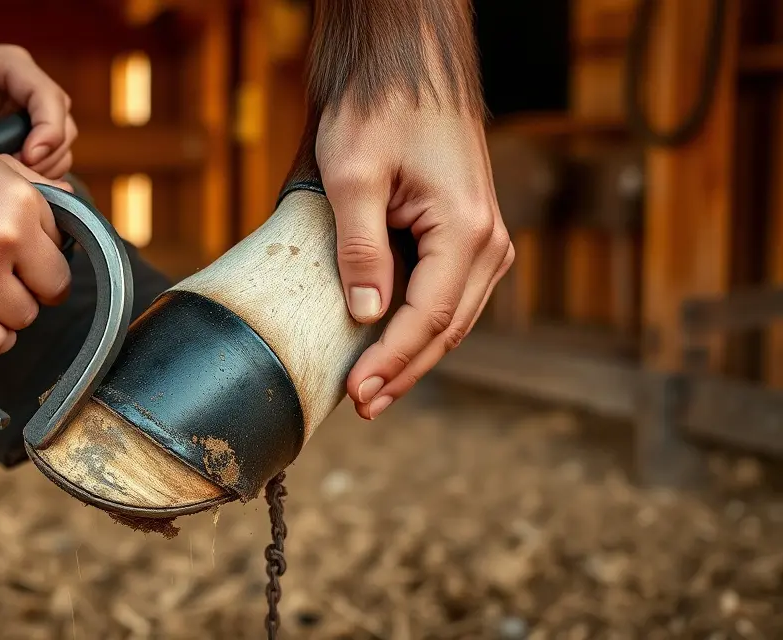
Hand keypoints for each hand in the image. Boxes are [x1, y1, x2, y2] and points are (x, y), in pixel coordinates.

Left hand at [0, 45, 76, 178]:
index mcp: (15, 68)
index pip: (48, 97)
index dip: (48, 129)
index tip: (30, 156)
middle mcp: (33, 91)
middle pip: (64, 125)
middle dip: (46, 154)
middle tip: (15, 172)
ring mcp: (37, 116)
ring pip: (62, 147)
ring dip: (44, 168)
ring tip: (9, 176)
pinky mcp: (34, 139)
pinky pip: (52, 162)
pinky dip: (40, 176)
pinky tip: (14, 181)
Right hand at [0, 143, 74, 356]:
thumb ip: (42, 192)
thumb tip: (77, 214)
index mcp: (22, 206)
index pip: (62, 259)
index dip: (44, 263)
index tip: (26, 262)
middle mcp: (2, 243)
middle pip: (48, 295)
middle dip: (31, 289)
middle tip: (3, 278)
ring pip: (22, 320)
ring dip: (6, 312)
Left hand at [317, 100, 514, 419]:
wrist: (408, 65)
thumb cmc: (381, 107)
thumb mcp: (354, 176)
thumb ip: (360, 248)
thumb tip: (367, 316)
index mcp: (467, 229)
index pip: (429, 318)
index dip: (391, 362)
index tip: (357, 393)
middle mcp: (489, 240)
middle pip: (448, 329)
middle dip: (403, 370)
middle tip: (362, 405)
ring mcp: (485, 238)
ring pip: (452, 318)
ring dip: (413, 354)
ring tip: (372, 388)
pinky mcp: (469, 234)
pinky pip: (449, 295)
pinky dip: (420, 325)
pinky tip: (388, 344)